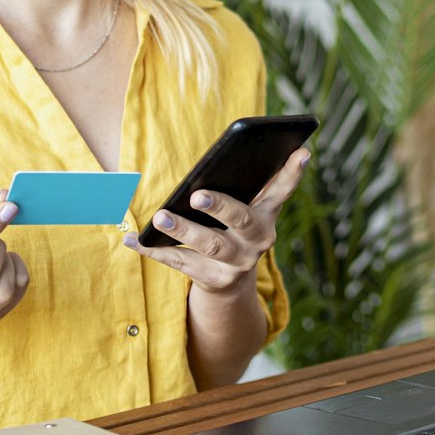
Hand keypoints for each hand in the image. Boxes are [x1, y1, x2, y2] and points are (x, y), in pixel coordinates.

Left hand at [123, 149, 309, 293]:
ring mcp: (236, 263)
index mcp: (266, 216)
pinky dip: (153, 251)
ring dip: (183, 230)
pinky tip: (133, 239)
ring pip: (208, 246)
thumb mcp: (245, 210)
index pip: (281, 191)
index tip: (301, 152)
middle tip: (197, 194)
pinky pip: (179, 263)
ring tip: (159, 217)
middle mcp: (256, 241)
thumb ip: (244, 187)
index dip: (292, 173)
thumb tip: (225, 159)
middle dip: (220, 207)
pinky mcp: (212, 280)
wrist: (231, 283)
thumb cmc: (232, 230)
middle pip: (240, 221)